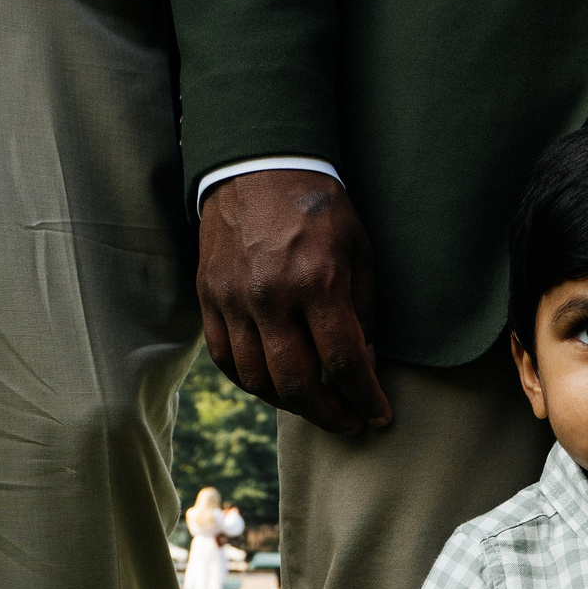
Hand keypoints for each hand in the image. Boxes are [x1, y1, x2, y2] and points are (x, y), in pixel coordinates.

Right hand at [197, 169, 393, 435]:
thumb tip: (366, 363)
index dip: (365, 397)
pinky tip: (274, 386)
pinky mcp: (208, 298)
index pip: (343, 362)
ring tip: (316, 406)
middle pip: (298, 383)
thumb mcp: (359, 249)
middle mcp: (271, 296)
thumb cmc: (319, 206)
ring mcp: (233, 299)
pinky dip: (251, 383)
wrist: (256, 166)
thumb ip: (363, 310)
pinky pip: (225, 359)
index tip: (379, 416)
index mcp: (317, 281)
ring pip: (257, 379)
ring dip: (290, 405)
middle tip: (350, 422)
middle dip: (330, 414)